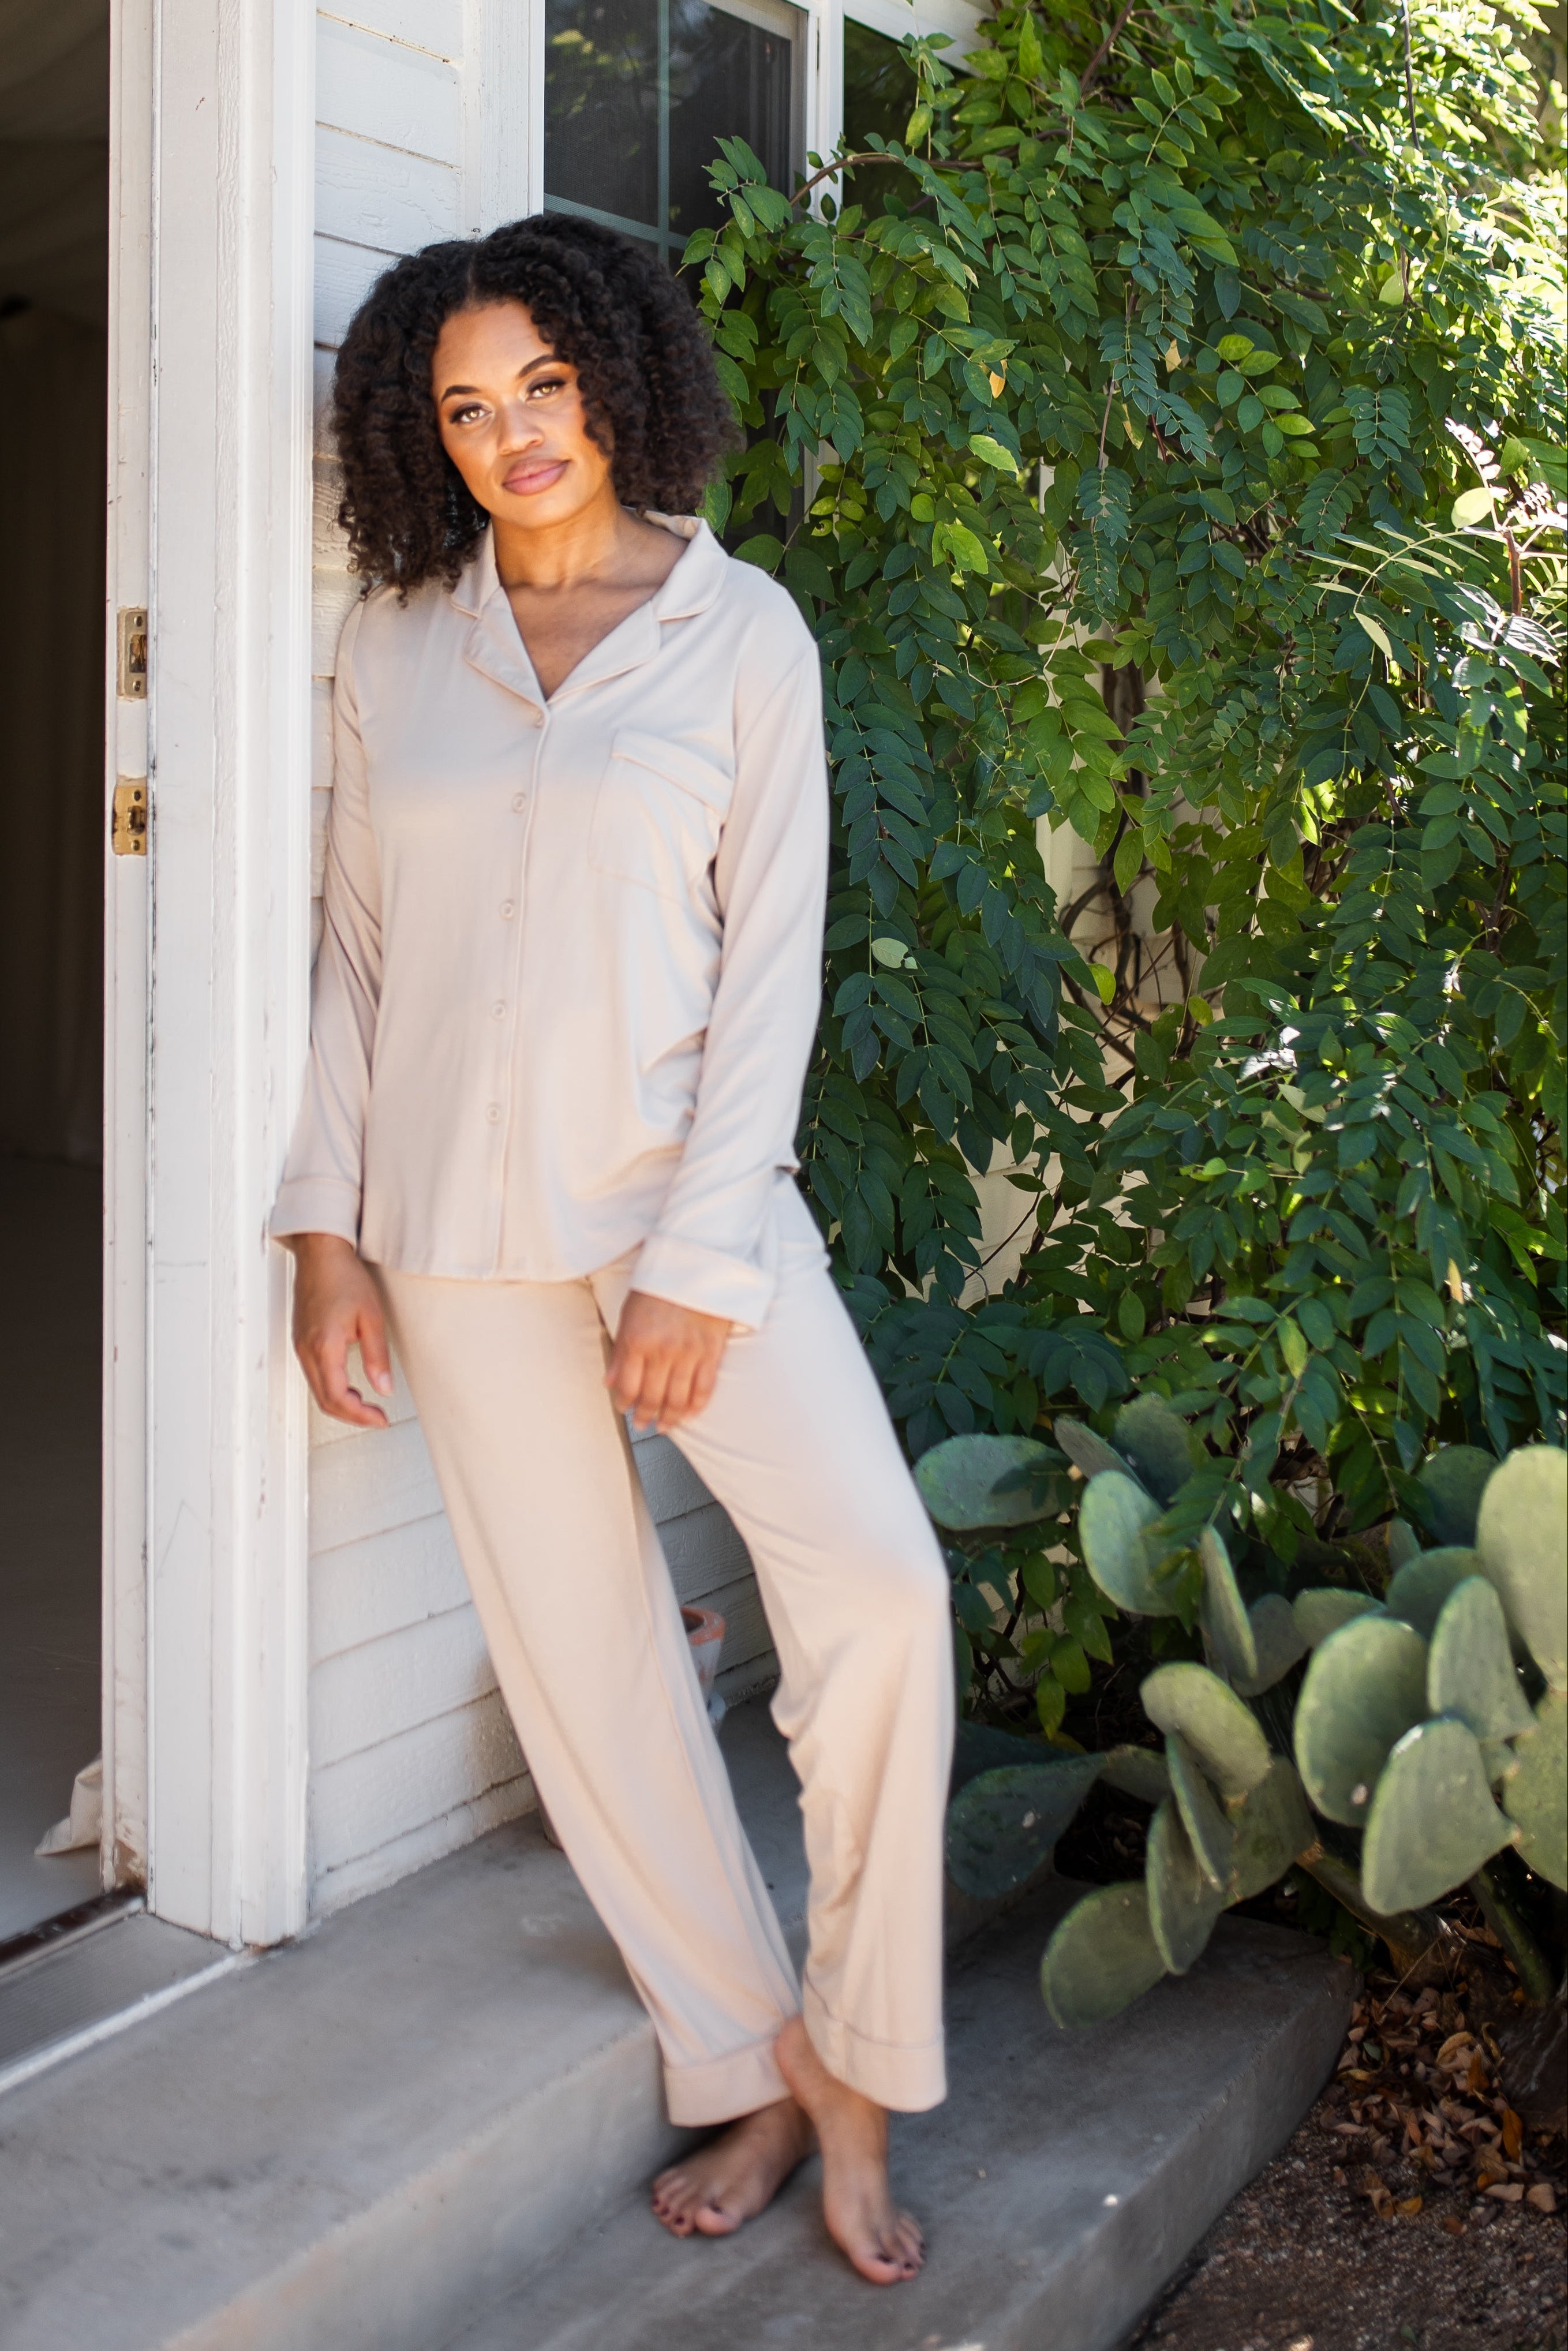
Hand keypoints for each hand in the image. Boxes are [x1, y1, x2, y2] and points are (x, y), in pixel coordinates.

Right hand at [286, 1233, 393, 1428]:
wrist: (321, 1254)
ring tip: (367, 1403)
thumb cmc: (345, 1278)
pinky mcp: (301, 1340)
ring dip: (341, 1403)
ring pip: (318, 1390)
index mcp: (324, 1347)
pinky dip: (331, 1388)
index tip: (380, 1419)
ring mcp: (300, 1346)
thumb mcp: (371, 1318)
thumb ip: (376, 1357)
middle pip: (325, 1400)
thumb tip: (383, 1389)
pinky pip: (313, 1375)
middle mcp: (306, 1351)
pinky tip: (350, 1385)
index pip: (337, 1397)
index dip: (360, 1415)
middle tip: (377, 1417)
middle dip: (351, 1415)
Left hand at [606, 1290, 730, 1433]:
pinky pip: (704, 1388)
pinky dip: (696, 1406)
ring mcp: (689, 1353)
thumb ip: (620, 1351)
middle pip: (652, 1397)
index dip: (624, 1402)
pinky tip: (690, 1414)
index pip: (627, 1386)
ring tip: (664, 1425)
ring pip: (678, 1399)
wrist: (697, 1265)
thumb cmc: (659, 1285)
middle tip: (642, 1424)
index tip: (623, 1408)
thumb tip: (610, 1381)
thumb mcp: (628, 1313)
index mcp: (637, 1340)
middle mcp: (662, 1351)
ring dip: (670, 1417)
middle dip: (644, 1416)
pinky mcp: (711, 1352)